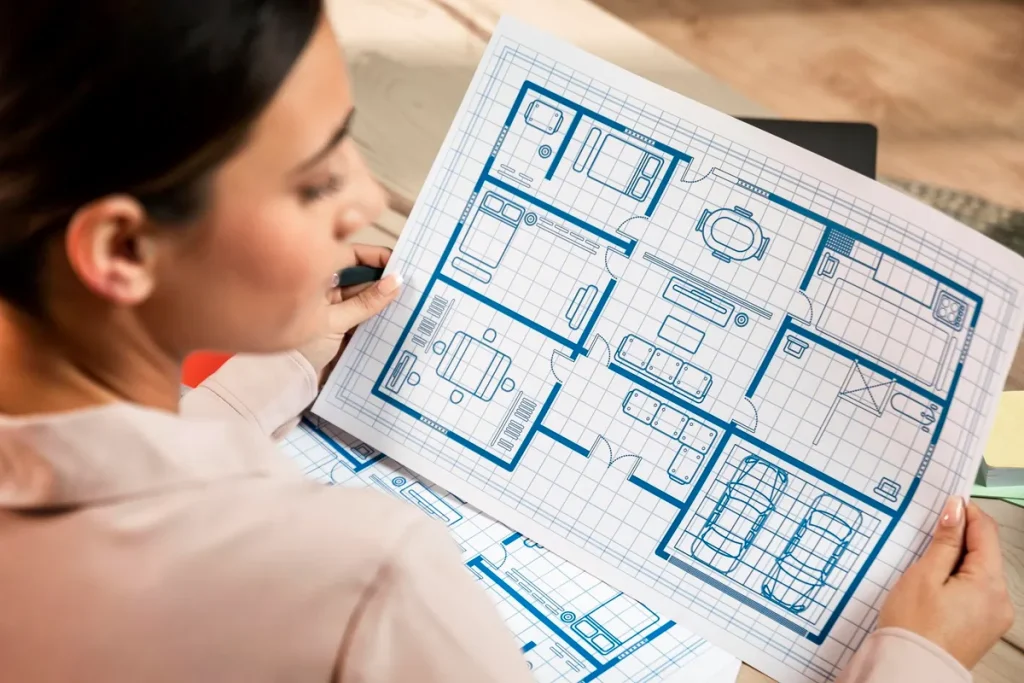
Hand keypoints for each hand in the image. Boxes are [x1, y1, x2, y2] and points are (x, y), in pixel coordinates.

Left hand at [297, 244, 401, 386]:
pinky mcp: (344, 332)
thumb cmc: (301, 346)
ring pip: (367, 300)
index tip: (399, 262)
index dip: (377, 257)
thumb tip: (395, 281)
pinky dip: (380, 321)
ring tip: (410, 304)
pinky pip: (366, 320)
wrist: (287, 379)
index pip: (353, 258)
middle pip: (364, 280)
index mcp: (320, 280)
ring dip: (385, 303)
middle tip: (412, 285)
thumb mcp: (334, 321)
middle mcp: (329, 293)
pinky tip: (396, 322)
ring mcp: (337, 312)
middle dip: (386, 282)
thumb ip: (365, 302)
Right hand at [878, 496, 1013, 668]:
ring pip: (981, 571)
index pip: (986, 532)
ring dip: (957, 561)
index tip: (947, 503)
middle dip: (959, 540)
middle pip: (985, 552)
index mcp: (990, 584)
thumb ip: (945, 540)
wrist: (911, 667)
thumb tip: (956, 509)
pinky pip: (978, 591)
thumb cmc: (914, 626)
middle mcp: (1002, 599)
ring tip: (928, 568)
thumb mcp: (925, 574)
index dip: (966, 512)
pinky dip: (960, 581)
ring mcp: (996, 615)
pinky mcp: (986, 625)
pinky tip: (936, 587)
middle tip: (928, 538)